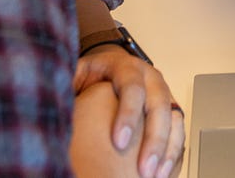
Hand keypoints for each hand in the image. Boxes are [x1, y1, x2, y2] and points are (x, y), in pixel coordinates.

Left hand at [72, 47, 184, 177]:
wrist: (108, 72)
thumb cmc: (90, 77)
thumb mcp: (75, 73)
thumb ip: (69, 84)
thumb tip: (55, 99)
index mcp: (126, 67)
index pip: (132, 87)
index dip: (128, 114)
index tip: (118, 142)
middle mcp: (149, 78)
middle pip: (159, 105)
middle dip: (154, 139)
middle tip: (143, 168)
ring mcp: (163, 94)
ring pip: (175, 118)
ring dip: (168, 149)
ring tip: (155, 175)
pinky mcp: (170, 110)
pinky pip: (179, 131)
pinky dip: (174, 152)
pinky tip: (164, 171)